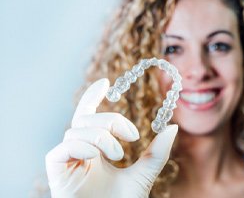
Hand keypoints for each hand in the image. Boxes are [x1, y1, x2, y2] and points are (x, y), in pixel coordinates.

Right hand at [45, 78, 177, 197]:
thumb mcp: (144, 175)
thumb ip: (157, 154)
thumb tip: (173, 127)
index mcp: (96, 151)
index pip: (89, 117)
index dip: (92, 97)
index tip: (105, 83)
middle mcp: (79, 152)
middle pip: (85, 119)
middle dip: (110, 121)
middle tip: (133, 136)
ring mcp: (67, 161)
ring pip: (76, 130)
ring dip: (101, 137)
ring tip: (120, 154)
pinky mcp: (56, 171)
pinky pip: (63, 147)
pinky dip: (83, 145)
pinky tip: (98, 156)